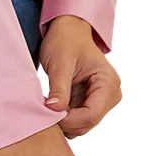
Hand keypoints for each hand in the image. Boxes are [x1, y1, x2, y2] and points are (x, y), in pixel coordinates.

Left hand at [40, 15, 121, 137]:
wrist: (68, 31)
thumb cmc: (66, 41)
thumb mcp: (60, 63)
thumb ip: (59, 89)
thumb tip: (54, 111)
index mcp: (108, 83)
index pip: (91, 115)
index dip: (69, 120)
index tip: (48, 115)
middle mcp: (110, 94)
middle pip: (88, 123)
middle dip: (65, 121)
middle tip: (44, 111)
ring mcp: (102, 100)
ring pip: (82, 125)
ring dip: (64, 120)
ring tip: (48, 105)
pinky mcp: (92, 101)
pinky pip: (78, 119)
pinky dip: (64, 116)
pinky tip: (54, 104)